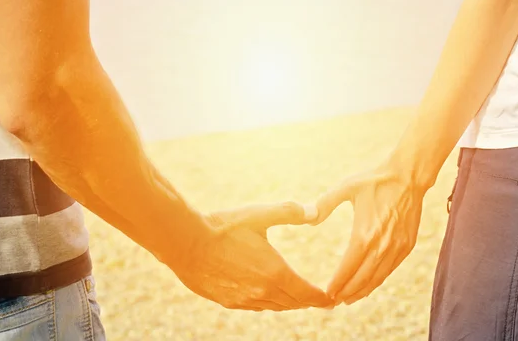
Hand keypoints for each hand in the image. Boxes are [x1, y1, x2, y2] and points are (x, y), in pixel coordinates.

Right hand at [171, 201, 333, 310]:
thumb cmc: (223, 227)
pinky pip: (256, 307)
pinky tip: (268, 297)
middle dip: (309, 302)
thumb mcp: (259, 214)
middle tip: (321, 301)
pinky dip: (269, 304)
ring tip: (298, 299)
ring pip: (275, 307)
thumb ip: (289, 211)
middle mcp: (262, 291)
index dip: (322, 298)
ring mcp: (244, 299)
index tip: (332, 299)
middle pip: (293, 303)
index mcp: (275, 272)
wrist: (186, 243)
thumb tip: (315, 210)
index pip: (307, 293)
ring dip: (289, 304)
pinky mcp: (228, 301)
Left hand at [311, 165, 424, 304]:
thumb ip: (324, 204)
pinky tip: (368, 284)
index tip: (326, 293)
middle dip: (347, 293)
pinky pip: (390, 270)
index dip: (337, 283)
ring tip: (348, 299)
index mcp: (365, 233)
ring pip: (378, 278)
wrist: (408, 175)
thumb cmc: (374, 180)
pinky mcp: (407, 246)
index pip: (348, 267)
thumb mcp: (345, 187)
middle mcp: (382, 245)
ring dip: (362, 291)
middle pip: (362, 279)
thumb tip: (308, 220)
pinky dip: (377, 280)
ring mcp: (397, 247)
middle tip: (333, 302)